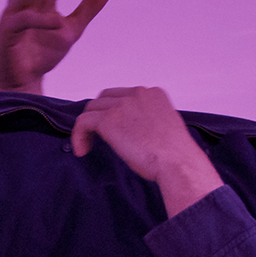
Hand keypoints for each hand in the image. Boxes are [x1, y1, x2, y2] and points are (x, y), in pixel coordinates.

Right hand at [0, 0, 113, 93]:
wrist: (23, 83)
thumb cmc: (43, 55)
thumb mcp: (72, 30)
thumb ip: (88, 9)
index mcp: (40, 0)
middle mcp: (24, 4)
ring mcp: (13, 17)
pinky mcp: (6, 34)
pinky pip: (21, 21)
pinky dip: (39, 20)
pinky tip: (57, 22)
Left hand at [69, 86, 223, 215]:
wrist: (177, 162)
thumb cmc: (175, 154)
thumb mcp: (163, 127)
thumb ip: (147, 120)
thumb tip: (130, 131)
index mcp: (153, 94)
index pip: (123, 95)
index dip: (112, 111)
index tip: (112, 130)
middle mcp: (137, 94)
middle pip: (104, 98)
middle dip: (98, 116)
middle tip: (96, 136)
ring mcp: (122, 106)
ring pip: (91, 109)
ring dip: (86, 127)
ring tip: (87, 146)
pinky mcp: (109, 120)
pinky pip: (83, 122)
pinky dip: (78, 135)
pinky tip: (82, 150)